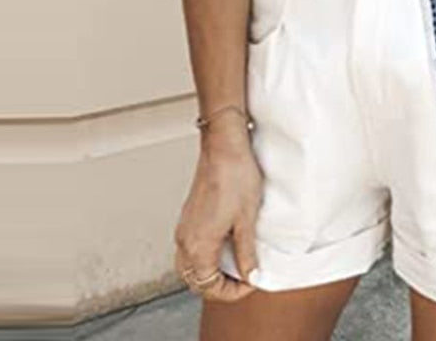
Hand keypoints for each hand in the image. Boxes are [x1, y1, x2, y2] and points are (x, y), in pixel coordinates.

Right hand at [174, 127, 263, 302]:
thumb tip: (250, 273)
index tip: (250, 282)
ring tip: (236, 265)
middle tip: (243, 279)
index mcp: (199, 245)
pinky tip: (226, 245)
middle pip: (196, 280)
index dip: (232, 291)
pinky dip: (206, 256)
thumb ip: (246, 252)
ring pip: (191, 265)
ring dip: (211, 271)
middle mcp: (186, 239)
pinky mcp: (189, 216)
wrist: (224, 145)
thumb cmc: (235, 174)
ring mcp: (185, 227)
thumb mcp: (247, 219)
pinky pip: (191, 248)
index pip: (209, 286)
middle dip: (219, 285)